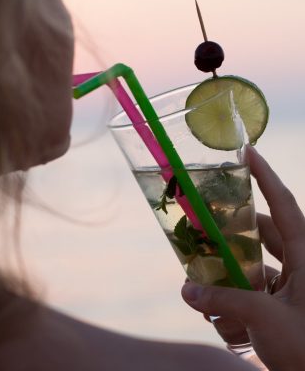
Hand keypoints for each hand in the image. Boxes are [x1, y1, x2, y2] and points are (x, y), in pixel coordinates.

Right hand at [181, 146, 304, 370]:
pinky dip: (237, 306)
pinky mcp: (284, 306)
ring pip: (254, 268)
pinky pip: (255, 295)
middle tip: (206, 229)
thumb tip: (186, 291)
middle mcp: (300, 265)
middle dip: (233, 236)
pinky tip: (225, 327)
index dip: (266, 176)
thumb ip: (223, 302)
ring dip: (231, 280)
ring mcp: (292, 286)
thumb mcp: (265, 319)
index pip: (284, 203)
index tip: (248, 153)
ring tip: (210, 295)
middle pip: (261, 235)